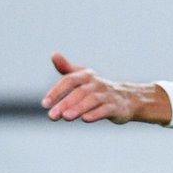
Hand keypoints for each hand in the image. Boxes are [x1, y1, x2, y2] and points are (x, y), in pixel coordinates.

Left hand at [40, 52, 167, 123]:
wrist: (127, 99)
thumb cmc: (98, 89)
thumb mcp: (82, 77)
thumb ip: (66, 68)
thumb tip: (54, 54)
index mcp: (87, 76)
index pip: (69, 81)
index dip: (56, 91)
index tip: (45, 104)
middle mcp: (96, 84)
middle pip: (79, 92)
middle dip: (65, 103)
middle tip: (52, 116)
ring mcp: (107, 96)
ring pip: (91, 100)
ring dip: (78, 108)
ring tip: (65, 117)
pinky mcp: (116, 108)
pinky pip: (106, 109)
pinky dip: (95, 113)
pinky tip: (85, 119)